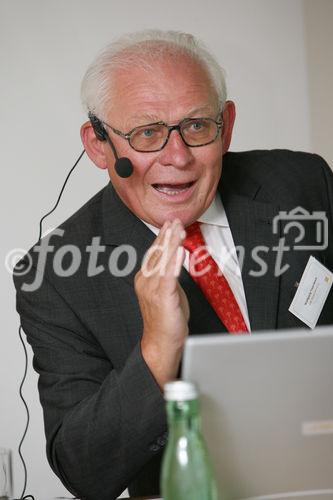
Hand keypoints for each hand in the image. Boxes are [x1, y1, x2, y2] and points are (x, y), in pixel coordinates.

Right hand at [135, 219, 189, 388]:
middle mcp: (145, 282)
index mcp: (145, 279)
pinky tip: (180, 250)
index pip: (154, 254)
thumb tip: (176, 261)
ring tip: (178, 229)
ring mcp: (152, 289)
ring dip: (172, 243)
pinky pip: (169, 276)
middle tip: (174, 220)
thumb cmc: (164, 321)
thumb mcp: (167, 293)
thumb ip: (168, 276)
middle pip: (157, 253)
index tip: (169, 224)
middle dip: (167, 235)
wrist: (160, 344)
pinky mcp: (163, 298)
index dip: (162, 238)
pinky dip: (175, 262)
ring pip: (163, 261)